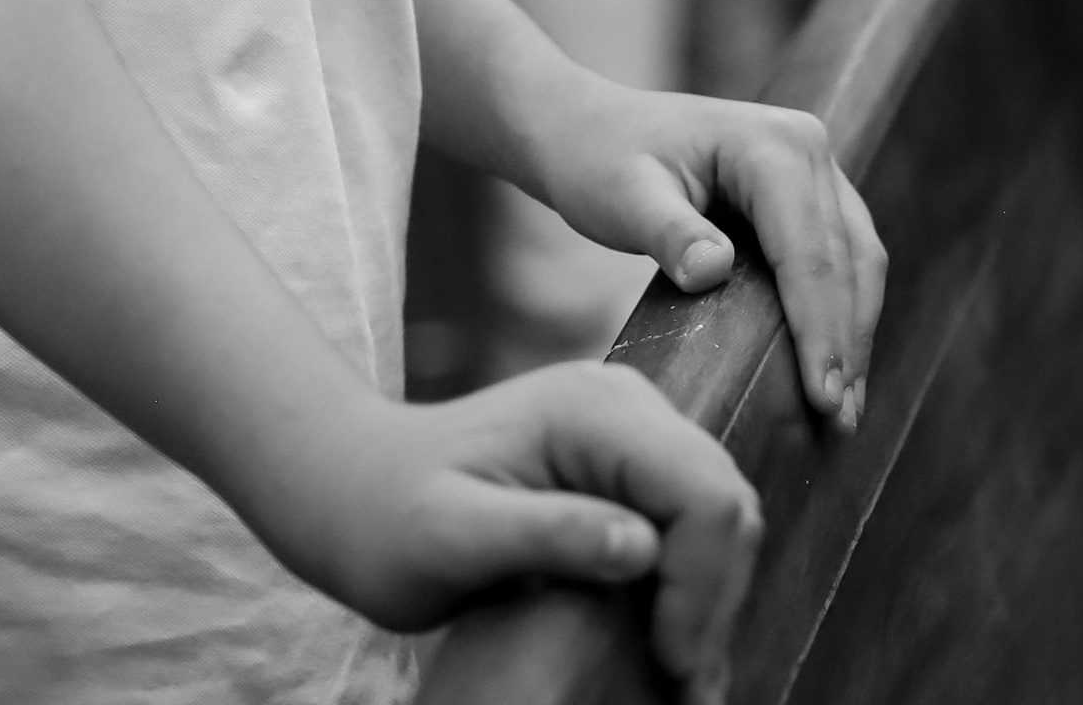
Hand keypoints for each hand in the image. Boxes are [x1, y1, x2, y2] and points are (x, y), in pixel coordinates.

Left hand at [308, 365, 760, 693]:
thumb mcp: (451, 537)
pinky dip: (693, 587)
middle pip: (724, 500)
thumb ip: (547, 534)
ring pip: (718, 513)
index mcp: (592, 411)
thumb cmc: (389, 518)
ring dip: (711, 598)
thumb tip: (642, 548)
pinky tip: (668, 645)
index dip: (703, 585)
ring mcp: (629, 431)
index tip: (669, 664)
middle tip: (685, 692)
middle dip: (714, 598)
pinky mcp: (624, 465)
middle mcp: (625, 406)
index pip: (701, 491)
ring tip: (682, 684)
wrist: (359, 490)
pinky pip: (689, 523)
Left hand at [520, 72, 885, 436]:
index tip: (822, 399)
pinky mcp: (808, 195)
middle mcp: (805, 146)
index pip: (807, 249)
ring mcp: (812, 168)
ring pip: (857, 260)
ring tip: (845, 412)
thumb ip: (669, 233)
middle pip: (844, 259)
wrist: (591, 131)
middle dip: (846, 344)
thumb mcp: (623, 197)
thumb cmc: (602, 161)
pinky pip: (841, 258)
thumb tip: (714, 272)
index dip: (819, 328)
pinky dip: (844, 313)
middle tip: (839, 424)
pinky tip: (835, 368)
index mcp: (769, 143)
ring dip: (855, 335)